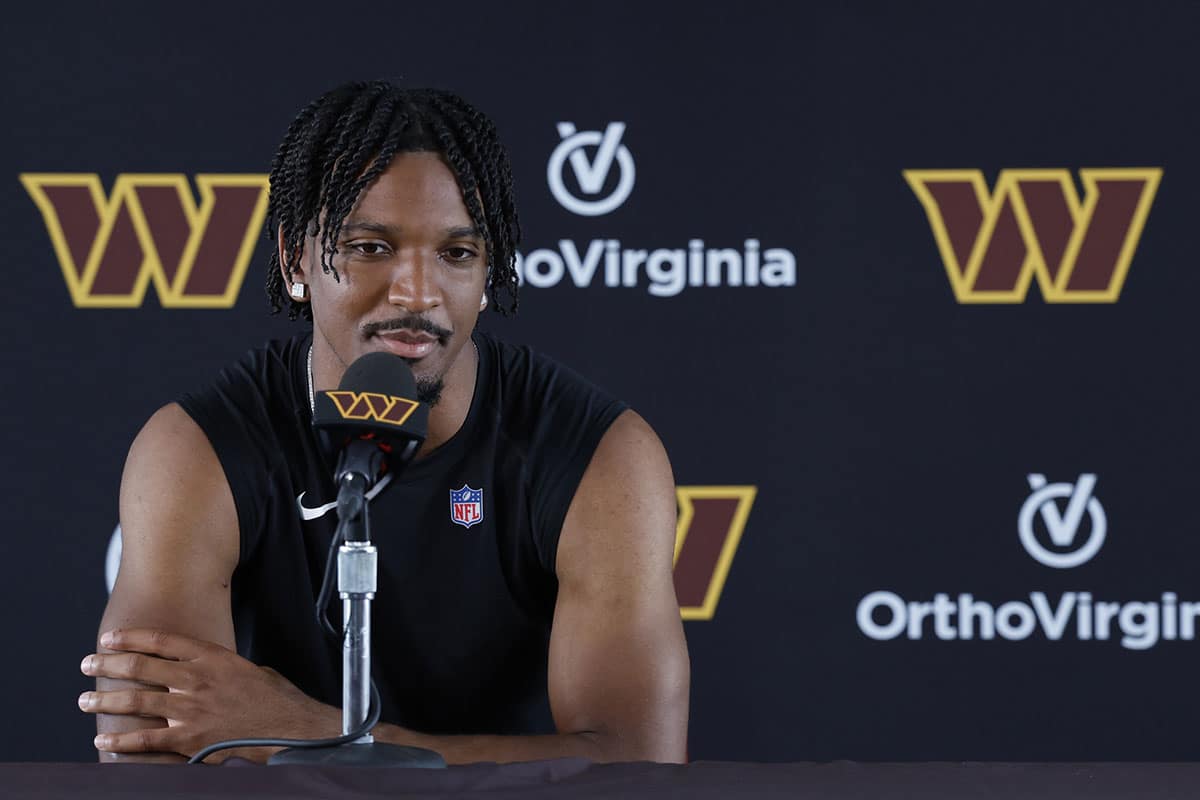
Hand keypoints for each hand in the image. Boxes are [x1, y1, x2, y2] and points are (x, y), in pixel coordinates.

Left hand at [80, 628, 339, 762]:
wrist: (291, 730)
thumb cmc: (277, 701)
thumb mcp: (252, 671)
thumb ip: (224, 668)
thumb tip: (210, 671)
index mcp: (213, 658)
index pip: (162, 641)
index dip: (131, 637)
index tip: (110, 638)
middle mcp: (197, 680)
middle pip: (141, 667)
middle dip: (108, 665)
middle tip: (88, 665)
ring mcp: (191, 710)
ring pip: (136, 702)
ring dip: (106, 700)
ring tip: (86, 700)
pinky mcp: (190, 740)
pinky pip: (146, 740)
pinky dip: (121, 741)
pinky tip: (105, 741)